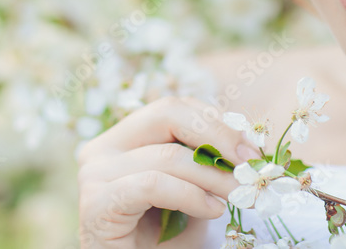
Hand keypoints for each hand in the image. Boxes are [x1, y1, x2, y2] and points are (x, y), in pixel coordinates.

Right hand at [76, 95, 260, 248]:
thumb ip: (206, 166)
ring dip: (213, 176)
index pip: (173, 109)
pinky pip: (153, 184)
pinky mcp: (97, 202)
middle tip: (249, 164)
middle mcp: (102, 148)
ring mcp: (95, 173)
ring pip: (167, 155)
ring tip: (238, 196)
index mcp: (122, 140)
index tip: (251, 149)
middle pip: (166, 113)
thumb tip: (248, 145)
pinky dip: (190, 195)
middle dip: (217, 136)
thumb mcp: (190, 195)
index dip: (215, 122)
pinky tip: (211, 211)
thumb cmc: (161, 244)